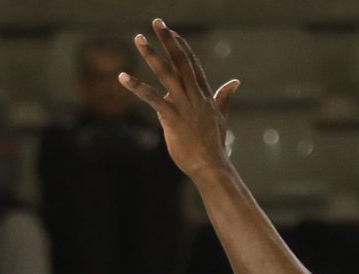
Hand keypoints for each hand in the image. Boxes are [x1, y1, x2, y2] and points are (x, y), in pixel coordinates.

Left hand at [121, 22, 239, 182]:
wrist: (211, 166)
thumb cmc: (214, 145)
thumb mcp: (221, 117)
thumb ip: (224, 97)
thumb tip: (235, 82)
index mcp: (204, 94)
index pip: (192, 64)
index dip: (181, 46)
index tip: (172, 31)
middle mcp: (194, 95)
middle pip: (180, 61)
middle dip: (168, 40)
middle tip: (156, 22)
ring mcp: (184, 106)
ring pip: (166, 74)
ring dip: (151, 55)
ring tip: (138, 39)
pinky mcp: (172, 119)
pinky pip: (152, 99)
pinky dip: (137, 87)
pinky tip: (122, 77)